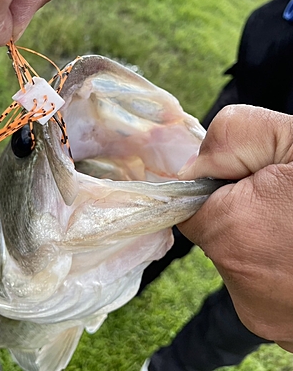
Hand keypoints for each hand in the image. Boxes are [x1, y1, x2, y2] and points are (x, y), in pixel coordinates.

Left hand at [178, 105, 292, 352]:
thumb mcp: (290, 140)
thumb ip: (230, 139)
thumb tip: (189, 165)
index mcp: (235, 234)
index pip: (189, 208)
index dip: (217, 189)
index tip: (248, 183)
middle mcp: (246, 288)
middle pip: (218, 237)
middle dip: (243, 216)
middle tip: (285, 205)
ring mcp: (271, 316)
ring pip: (245, 264)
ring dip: (264, 243)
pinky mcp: (289, 332)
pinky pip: (269, 291)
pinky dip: (283, 270)